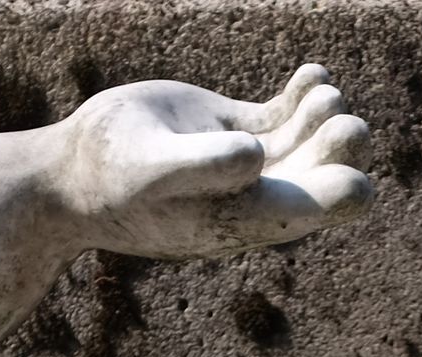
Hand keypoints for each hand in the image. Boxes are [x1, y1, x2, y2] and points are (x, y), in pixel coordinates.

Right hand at [55, 65, 373, 260]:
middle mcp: (251, 197)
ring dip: (323, 116)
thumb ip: (201, 167)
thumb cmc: (107, 172)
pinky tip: (314, 74)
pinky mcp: (231, 136)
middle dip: (337, 147)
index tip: (351, 169)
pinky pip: (281, 118)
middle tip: (343, 118)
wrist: (70, 172)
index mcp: (242, 218)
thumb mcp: (148, 170)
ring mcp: (244, 166)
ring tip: (324, 92)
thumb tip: (257, 159)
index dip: (340, 191)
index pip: (310, 212)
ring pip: (304, 144)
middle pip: (319, 177)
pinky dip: (302, 96)